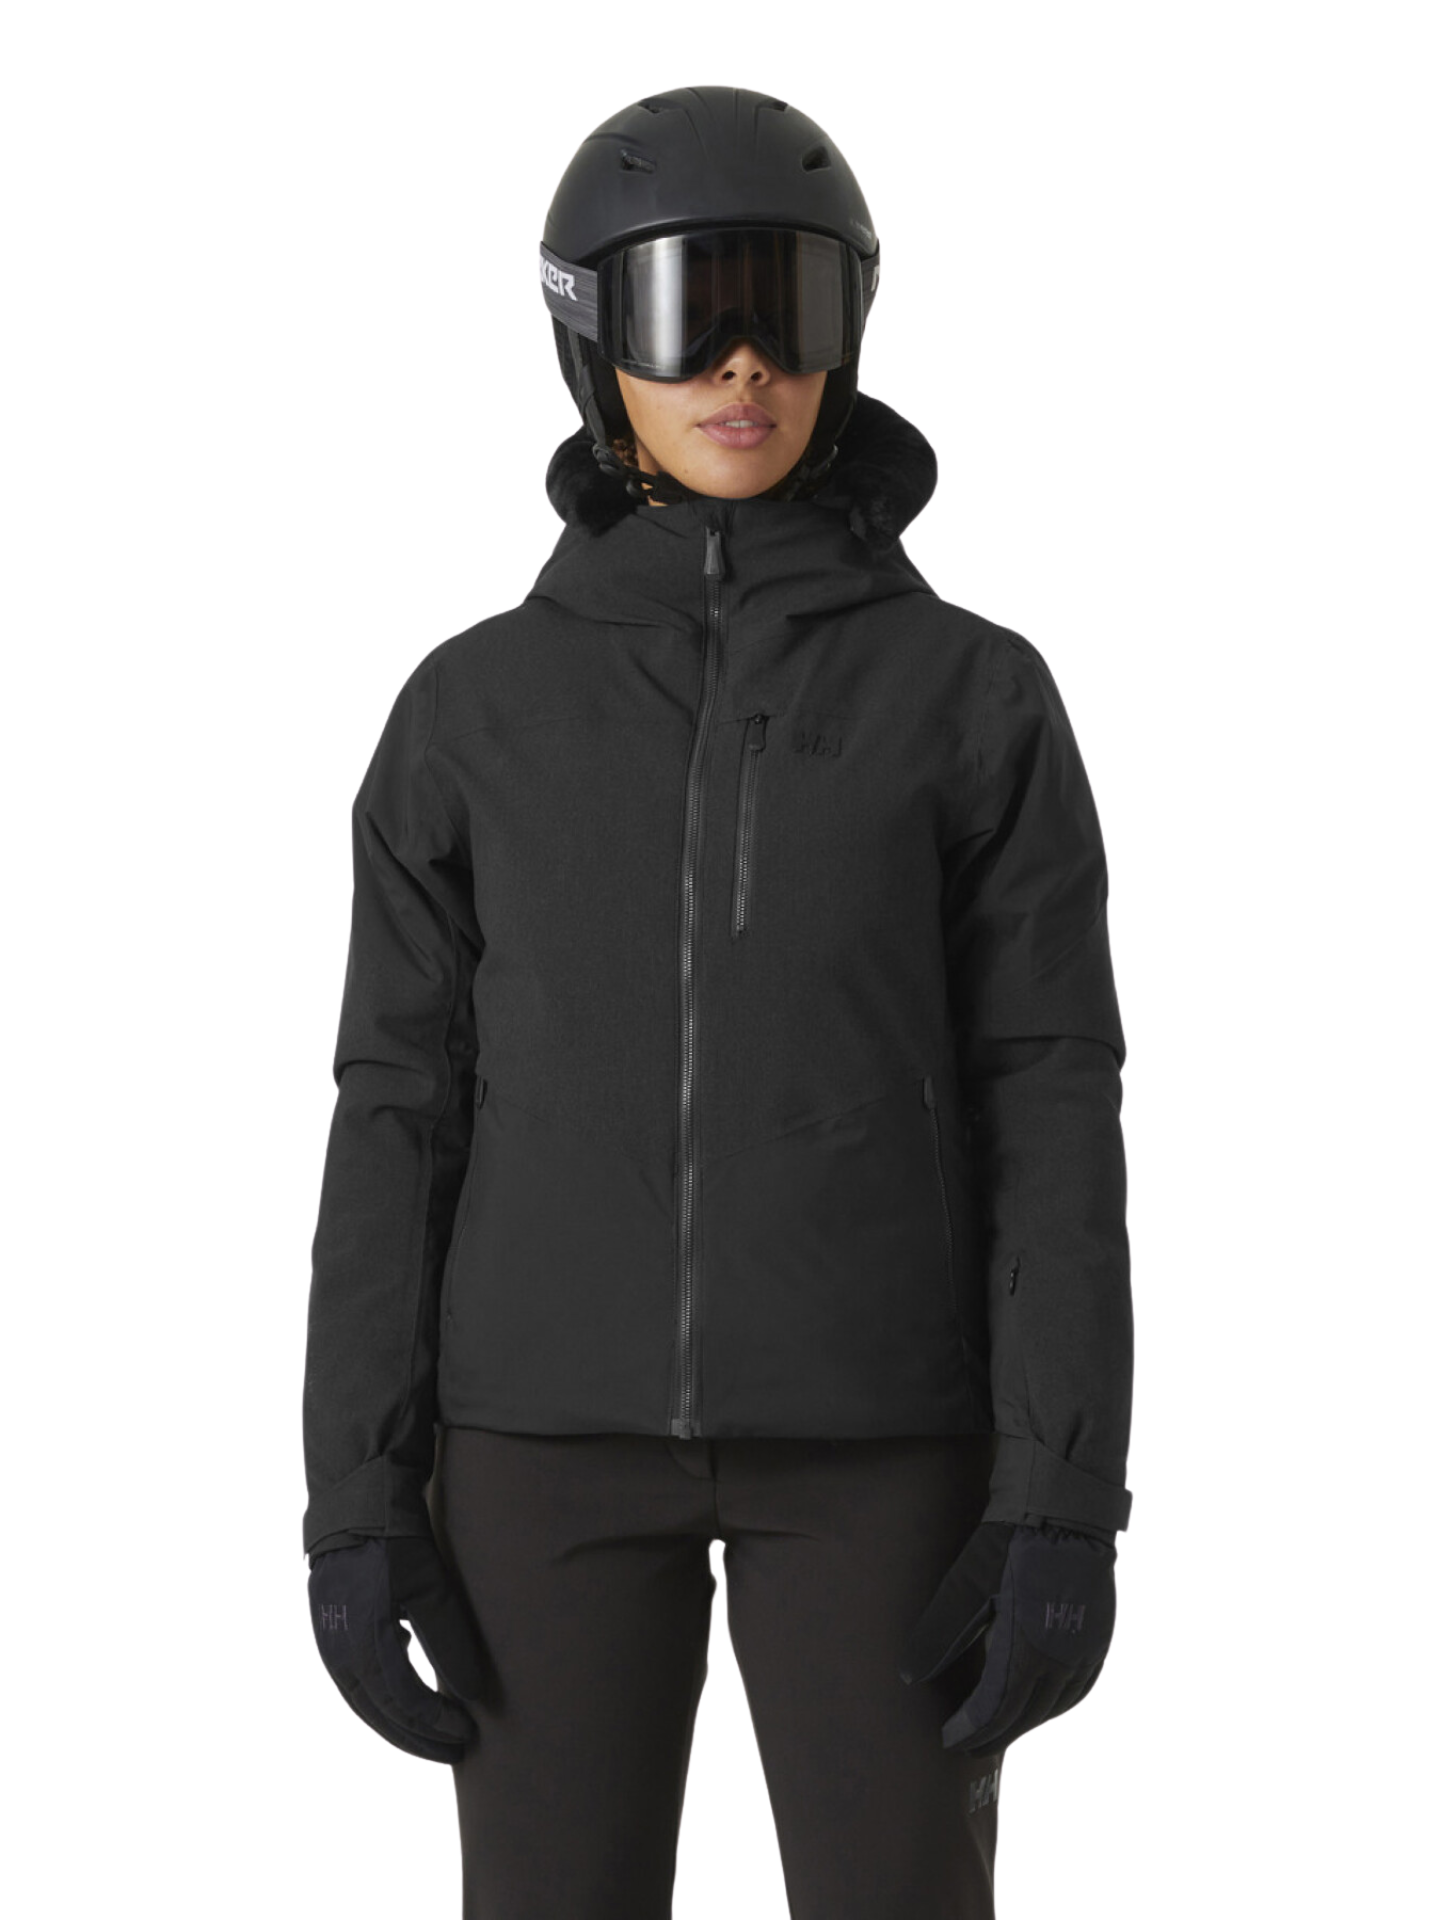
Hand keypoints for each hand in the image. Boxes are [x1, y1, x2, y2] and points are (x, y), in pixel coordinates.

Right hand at [308, 1534, 485, 1762]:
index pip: (404, 1703)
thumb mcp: (429, 1587)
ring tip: (432, 1735)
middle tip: (454, 1752)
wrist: (352, 1502)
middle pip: (380, 1713)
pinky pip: (354, 1680)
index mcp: (364, 1643)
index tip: (467, 1736)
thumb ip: (449, 1641)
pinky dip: (380, 1698)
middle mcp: (339, 1650)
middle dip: (418, 1737)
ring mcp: (329, 1640)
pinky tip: (405, 1695)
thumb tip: (472, 1694)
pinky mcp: (329, 1628)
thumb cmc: (395, 1540)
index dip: (436, 1725)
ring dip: (397, 1724)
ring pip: (363, 1701)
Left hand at [898, 1519, 1116, 1753]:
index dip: (969, 1729)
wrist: (1065, 1510)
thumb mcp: (967, 1586)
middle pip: (1024, 1716)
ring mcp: (1085, 1652)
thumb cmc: (1010, 1543)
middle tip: (969, 1746)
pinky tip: (1040, 1703)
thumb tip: (908, 1676)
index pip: (993, 1710)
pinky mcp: (1099, 1638)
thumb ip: (940, 1636)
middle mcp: (1060, 1661)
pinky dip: (1055, 1705)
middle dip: (994, 1734)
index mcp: (1025, 1652)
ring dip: (1024, 1723)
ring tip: (999, 1728)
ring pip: (1053, 1707)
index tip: (948, 1740)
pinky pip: (1078, 1688)